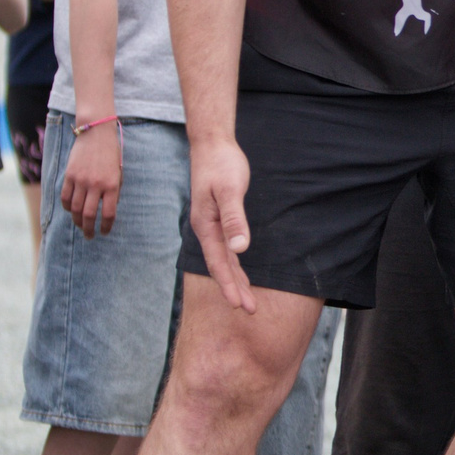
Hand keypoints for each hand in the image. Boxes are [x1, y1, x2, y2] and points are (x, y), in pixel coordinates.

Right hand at [59, 121, 122, 237]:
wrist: (96, 133)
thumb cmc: (110, 154)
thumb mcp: (118, 173)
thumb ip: (113, 192)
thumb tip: (105, 211)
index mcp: (112, 185)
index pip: (108, 214)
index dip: (105, 227)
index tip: (104, 232)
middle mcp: (96, 184)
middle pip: (88, 215)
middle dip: (89, 229)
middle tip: (90, 236)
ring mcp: (81, 180)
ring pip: (75, 209)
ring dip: (77, 221)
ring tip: (80, 226)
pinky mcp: (69, 175)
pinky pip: (65, 197)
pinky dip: (67, 207)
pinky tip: (71, 211)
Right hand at [189, 137, 255, 313]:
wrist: (212, 144)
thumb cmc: (221, 164)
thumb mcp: (230, 190)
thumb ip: (234, 219)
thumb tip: (239, 249)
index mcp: (206, 226)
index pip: (218, 263)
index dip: (228, 285)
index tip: (238, 305)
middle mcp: (206, 229)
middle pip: (221, 266)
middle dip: (234, 289)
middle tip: (249, 311)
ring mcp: (211, 225)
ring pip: (224, 259)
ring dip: (235, 279)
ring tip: (247, 300)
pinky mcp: (218, 218)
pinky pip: (226, 248)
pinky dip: (233, 264)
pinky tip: (240, 273)